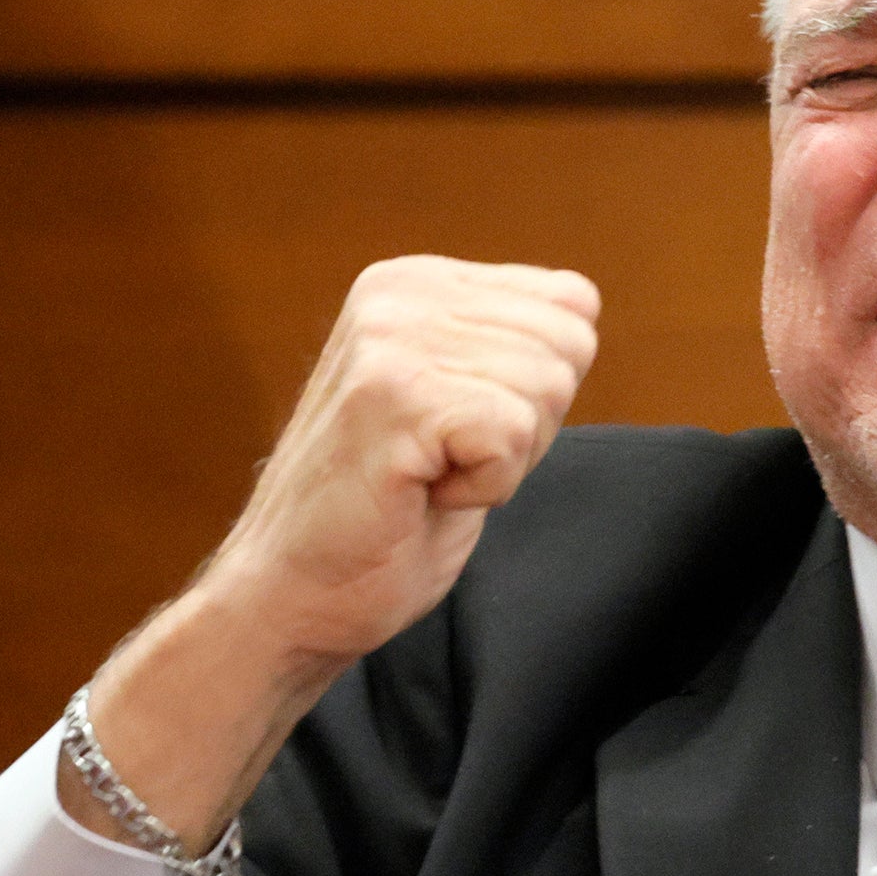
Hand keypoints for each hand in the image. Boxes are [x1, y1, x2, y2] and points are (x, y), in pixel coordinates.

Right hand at [68, 256, 598, 849]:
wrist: (293, 592)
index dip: (540, 393)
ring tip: (427, 476)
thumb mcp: (462, 400)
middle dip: (529, 426)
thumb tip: (583, 311)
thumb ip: (511, 347)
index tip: (463, 432)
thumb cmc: (389, 514)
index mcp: (416, 282)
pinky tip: (421, 493)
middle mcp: (399, 294)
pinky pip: (513, 434)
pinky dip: (487, 486)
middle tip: (444, 462)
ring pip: (546, 389)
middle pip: (568, 347)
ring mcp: (392, 339)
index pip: (572, 305)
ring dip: (504, 458)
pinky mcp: (395, 395)